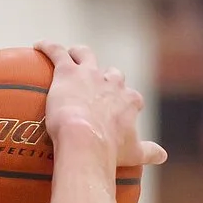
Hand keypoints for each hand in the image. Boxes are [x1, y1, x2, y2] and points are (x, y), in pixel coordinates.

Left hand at [33, 41, 166, 169]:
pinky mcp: (67, 72)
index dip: (124, 101)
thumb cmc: (109, 151)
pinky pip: (57, 52)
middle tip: (93, 85)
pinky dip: (48, 48)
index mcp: (128, 101)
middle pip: (110, 73)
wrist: (85, 141)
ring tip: (69, 56)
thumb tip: (163, 156)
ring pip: (85, 55)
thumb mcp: (133, 154)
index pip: (130, 96)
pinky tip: (39, 45)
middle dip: (105, 77)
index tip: (118, 109)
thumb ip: (149, 152)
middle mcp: (112, 83)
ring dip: (79, 54)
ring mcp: (90, 74)